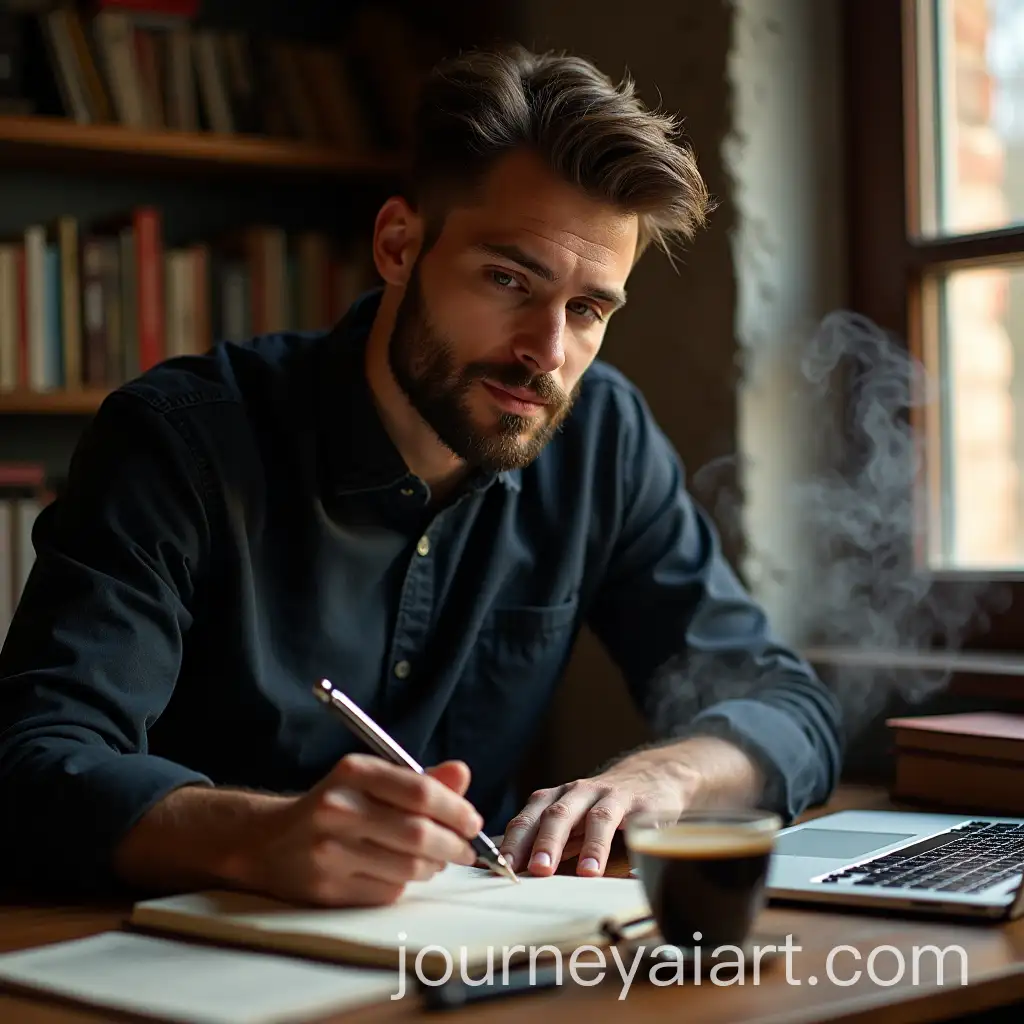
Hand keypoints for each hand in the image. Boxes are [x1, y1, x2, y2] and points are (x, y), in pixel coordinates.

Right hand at [229, 755, 482, 905]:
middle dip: (453, 845)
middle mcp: (338, 808)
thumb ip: (419, 779)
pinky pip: (387, 892)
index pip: (420, 792)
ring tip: (433, 860)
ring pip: (408, 867)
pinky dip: (404, 884)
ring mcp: (329, 851)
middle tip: (465, 849)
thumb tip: (462, 774)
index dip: (456, 810)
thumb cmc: (334, 806)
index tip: (472, 821)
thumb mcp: (370, 780)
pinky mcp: (327, 889)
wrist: (267, 841)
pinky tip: (399, 872)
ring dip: (433, 867)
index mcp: (353, 772)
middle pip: (419, 834)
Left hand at [499, 759, 692, 877]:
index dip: (515, 843)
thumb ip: (542, 840)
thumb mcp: (568, 819)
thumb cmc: (597, 807)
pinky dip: (635, 846)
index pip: (529, 819)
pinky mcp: (643, 806)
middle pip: (559, 814)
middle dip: (546, 842)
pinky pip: (638, 826)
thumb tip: (507, 871)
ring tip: (587, 873)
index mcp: (556, 798)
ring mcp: (612, 797)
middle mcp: (580, 793)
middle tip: (538, 870)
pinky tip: (634, 873)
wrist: (648, 776)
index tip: (502, 869)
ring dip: (592, 846)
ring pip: (598, 818)